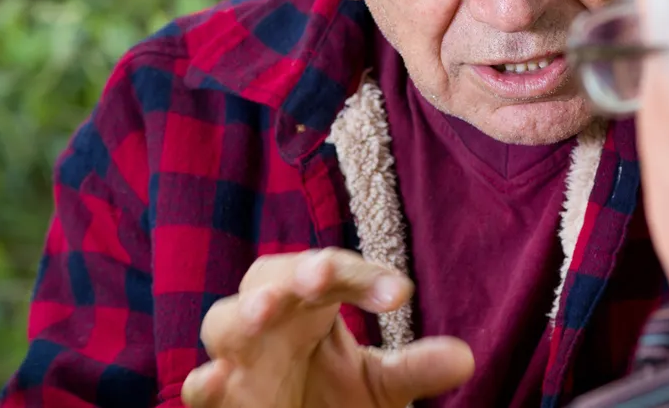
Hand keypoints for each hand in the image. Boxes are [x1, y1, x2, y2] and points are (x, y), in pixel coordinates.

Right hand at [181, 248, 474, 407]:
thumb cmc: (336, 399)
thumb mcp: (382, 386)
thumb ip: (414, 369)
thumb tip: (465, 358)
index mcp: (310, 303)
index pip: (334, 273)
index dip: (363, 277)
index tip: (401, 294)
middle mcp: (271, 320)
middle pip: (269, 275)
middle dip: (294, 274)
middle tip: (321, 277)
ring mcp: (241, 357)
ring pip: (224, 320)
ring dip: (245, 313)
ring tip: (265, 313)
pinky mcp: (223, 397)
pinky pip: (202, 384)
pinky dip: (205, 381)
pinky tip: (216, 378)